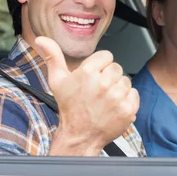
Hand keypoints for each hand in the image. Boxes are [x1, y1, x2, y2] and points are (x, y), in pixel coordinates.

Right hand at [35, 36, 138, 155]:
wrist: (79, 135)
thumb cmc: (69, 108)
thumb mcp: (57, 80)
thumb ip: (53, 56)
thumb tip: (42, 39)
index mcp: (88, 72)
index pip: (107, 56)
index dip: (100, 66)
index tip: (94, 77)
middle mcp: (103, 83)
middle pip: (117, 68)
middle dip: (109, 77)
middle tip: (98, 90)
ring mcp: (117, 97)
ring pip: (126, 81)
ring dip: (118, 88)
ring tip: (105, 99)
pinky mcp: (127, 108)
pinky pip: (134, 94)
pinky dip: (127, 100)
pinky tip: (114, 106)